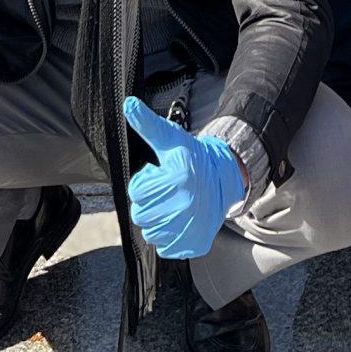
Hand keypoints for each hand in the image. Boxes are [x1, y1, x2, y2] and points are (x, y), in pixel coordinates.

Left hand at [122, 96, 243, 259]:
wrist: (222, 179)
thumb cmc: (190, 159)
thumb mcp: (170, 140)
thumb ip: (147, 125)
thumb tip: (128, 103)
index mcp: (177, 178)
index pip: (137, 192)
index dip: (144, 183)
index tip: (159, 176)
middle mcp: (185, 205)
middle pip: (141, 215)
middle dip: (149, 203)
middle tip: (165, 192)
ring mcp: (191, 227)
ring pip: (151, 233)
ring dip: (158, 221)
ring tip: (172, 206)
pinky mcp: (195, 244)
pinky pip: (165, 248)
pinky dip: (169, 237)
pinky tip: (179, 221)